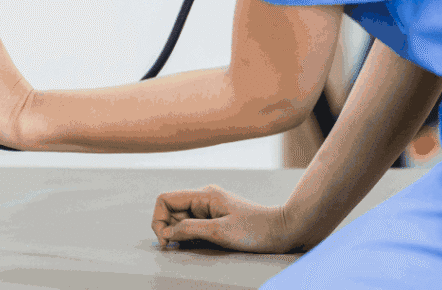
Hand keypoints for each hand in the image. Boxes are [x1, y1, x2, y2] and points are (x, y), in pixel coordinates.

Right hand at [151, 185, 301, 253]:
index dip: (159, 220)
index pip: (165, 199)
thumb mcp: (219, 232)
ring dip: (180, 234)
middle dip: (168, 229)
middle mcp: (203, 198)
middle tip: (178, 247)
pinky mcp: (216, 218)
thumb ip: (189, 229)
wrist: (282, 230)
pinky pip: (193, 226)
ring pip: (181, 220)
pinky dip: (190, 236)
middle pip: (171, 210)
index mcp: (203, 195)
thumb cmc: (255, 230)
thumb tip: (166, 233)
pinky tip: (201, 244)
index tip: (166, 240)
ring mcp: (209, 208)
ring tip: (193, 246)